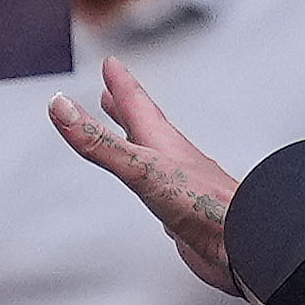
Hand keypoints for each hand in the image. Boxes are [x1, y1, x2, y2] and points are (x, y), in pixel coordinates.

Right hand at [46, 59, 244, 288]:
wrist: (242, 239)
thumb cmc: (203, 203)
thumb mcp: (140, 168)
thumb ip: (100, 142)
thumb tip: (62, 108)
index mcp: (162, 141)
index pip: (137, 103)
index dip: (121, 83)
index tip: (111, 64)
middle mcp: (171, 158)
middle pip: (144, 123)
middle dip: (126, 105)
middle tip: (112, 90)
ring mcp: (178, 184)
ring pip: (151, 153)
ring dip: (135, 138)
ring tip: (125, 131)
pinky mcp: (181, 210)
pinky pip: (156, 185)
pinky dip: (145, 176)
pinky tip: (147, 184)